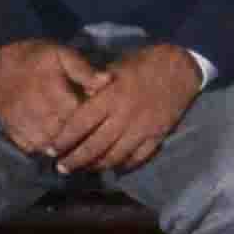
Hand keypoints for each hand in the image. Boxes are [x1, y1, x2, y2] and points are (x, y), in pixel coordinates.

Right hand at [0, 37, 105, 160]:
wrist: (0, 59)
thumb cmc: (36, 56)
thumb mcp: (62, 54)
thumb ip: (84, 70)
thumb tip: (107, 81)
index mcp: (50, 89)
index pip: (75, 114)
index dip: (87, 118)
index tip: (95, 116)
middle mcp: (34, 109)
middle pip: (61, 132)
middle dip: (75, 135)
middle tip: (85, 133)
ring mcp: (20, 121)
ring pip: (45, 144)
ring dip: (58, 145)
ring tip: (70, 141)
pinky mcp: (10, 129)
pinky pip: (28, 147)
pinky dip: (40, 148)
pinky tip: (50, 142)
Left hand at [55, 44, 206, 174]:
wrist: (181, 67)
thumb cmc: (144, 63)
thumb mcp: (116, 67)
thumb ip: (96, 86)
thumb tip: (77, 102)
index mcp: (111, 97)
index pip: (81, 123)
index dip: (64, 139)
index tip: (51, 148)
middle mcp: (124, 116)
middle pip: (94, 146)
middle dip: (75, 160)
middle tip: (61, 167)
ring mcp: (142, 129)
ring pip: (114, 156)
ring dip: (96, 166)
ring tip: (84, 169)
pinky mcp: (157, 136)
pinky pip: (138, 158)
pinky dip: (124, 165)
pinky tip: (114, 168)